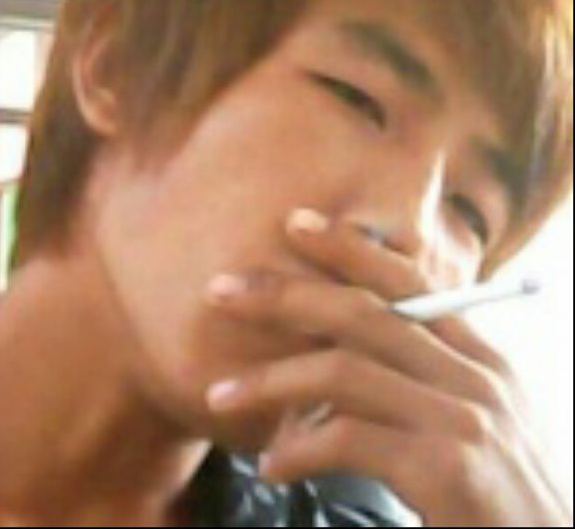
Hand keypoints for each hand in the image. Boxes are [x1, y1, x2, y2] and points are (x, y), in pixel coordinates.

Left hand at [204, 209, 572, 526]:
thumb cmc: (495, 492)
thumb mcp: (467, 422)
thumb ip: (418, 381)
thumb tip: (333, 362)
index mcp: (479, 356)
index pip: (406, 282)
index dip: (349, 248)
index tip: (295, 223)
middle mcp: (474, 375)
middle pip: (363, 313)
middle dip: (285, 295)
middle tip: (221, 290)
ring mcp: (463, 419)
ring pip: (344, 371)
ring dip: (271, 380)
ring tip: (219, 396)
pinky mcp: (448, 469)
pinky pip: (350, 438)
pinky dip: (299, 448)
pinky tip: (272, 465)